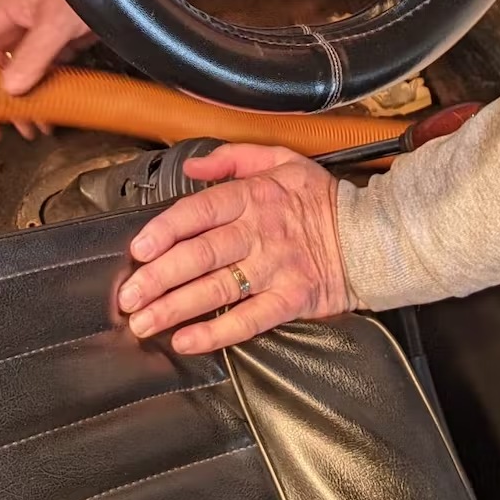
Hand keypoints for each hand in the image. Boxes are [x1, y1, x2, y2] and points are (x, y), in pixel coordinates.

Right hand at [0, 0, 92, 140]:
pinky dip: (42, 96)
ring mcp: (36, 35)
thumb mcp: (56, 22)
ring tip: (28, 130)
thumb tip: (9, 88)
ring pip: (16, 75)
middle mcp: (15, 24)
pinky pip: (41, 74)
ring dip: (19, 103)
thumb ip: (33, 55)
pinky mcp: (58, 44)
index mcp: (4, 12)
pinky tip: (47, 116)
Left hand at [118, 144, 350, 354]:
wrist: (372, 235)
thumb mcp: (280, 160)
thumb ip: (232, 159)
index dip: (164, 231)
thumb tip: (191, 166)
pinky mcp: (290, 300)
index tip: (138, 249)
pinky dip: (215, 333)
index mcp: (253, 197)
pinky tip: (186, 341)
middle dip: (157, 278)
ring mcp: (274, 269)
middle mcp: (259, 233)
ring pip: (216, 289)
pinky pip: (247, 320)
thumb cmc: (320, 200)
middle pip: (199, 256)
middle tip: (128, 297)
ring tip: (143, 323)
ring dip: (174, 308)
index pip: (198, 212)